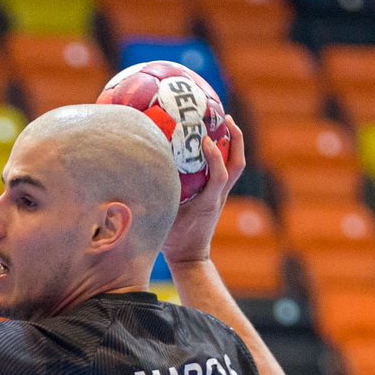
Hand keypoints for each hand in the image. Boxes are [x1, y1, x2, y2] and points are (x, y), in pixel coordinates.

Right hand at [161, 117, 247, 267]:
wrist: (190, 257)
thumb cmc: (173, 240)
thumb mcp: (162, 218)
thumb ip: (155, 199)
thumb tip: (137, 176)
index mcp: (207, 202)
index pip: (219, 177)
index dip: (215, 157)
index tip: (205, 140)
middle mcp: (219, 197)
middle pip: (237, 165)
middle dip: (236, 140)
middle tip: (225, 118)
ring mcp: (221, 196)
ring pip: (236, 166)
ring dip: (234, 143)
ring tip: (224, 122)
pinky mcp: (218, 196)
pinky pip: (226, 169)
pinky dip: (223, 152)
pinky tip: (209, 139)